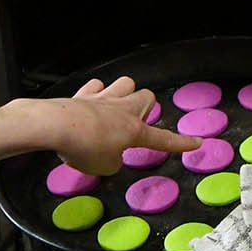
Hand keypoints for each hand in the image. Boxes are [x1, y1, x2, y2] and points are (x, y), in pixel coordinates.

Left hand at [50, 76, 196, 174]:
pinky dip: (95, 93)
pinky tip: (89, 104)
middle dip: (145, 107)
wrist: (55, 126)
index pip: (164, 139)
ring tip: (115, 108)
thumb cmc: (84, 149)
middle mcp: (123, 110)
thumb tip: (110, 154)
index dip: (181, 143)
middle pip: (147, 96)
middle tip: (134, 123)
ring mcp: (103, 98)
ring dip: (124, 93)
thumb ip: (113, 161)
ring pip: (125, 83)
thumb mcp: (105, 167)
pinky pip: (95, 86)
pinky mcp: (83, 94)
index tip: (196, 143)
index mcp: (135, 131)